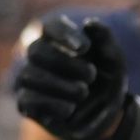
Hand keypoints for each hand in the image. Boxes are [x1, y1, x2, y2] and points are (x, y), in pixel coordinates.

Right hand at [13, 16, 129, 139]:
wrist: (105, 115)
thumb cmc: (106, 80)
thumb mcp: (113, 60)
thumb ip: (105, 39)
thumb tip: (89, 24)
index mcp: (59, 40)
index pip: (50, 26)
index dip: (64, 34)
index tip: (84, 48)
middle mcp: (40, 57)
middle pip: (35, 50)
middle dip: (65, 63)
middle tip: (91, 75)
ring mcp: (30, 80)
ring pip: (28, 75)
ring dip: (60, 85)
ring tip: (83, 92)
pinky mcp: (27, 104)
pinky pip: (27, 99)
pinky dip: (51, 104)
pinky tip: (70, 109)